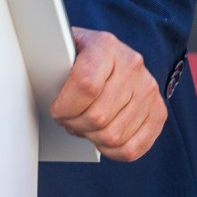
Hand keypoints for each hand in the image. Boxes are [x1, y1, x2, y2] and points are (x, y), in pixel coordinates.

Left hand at [50, 28, 166, 161]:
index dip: (66, 106)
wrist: (110, 53)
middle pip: (98, 116)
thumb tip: (38, 82)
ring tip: (82, 126)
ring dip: (90, 138)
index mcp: (105, 45)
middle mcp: (132, 65)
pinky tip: (100, 140)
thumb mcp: (64, 47)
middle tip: (67, 120)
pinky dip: (111, 152)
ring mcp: (149, 90)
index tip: (56, 109)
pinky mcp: (158, 112)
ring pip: (113, 135)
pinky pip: (133, 148)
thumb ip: (53, 63)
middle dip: (74, 124)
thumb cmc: (79, 54)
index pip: (86, 85)